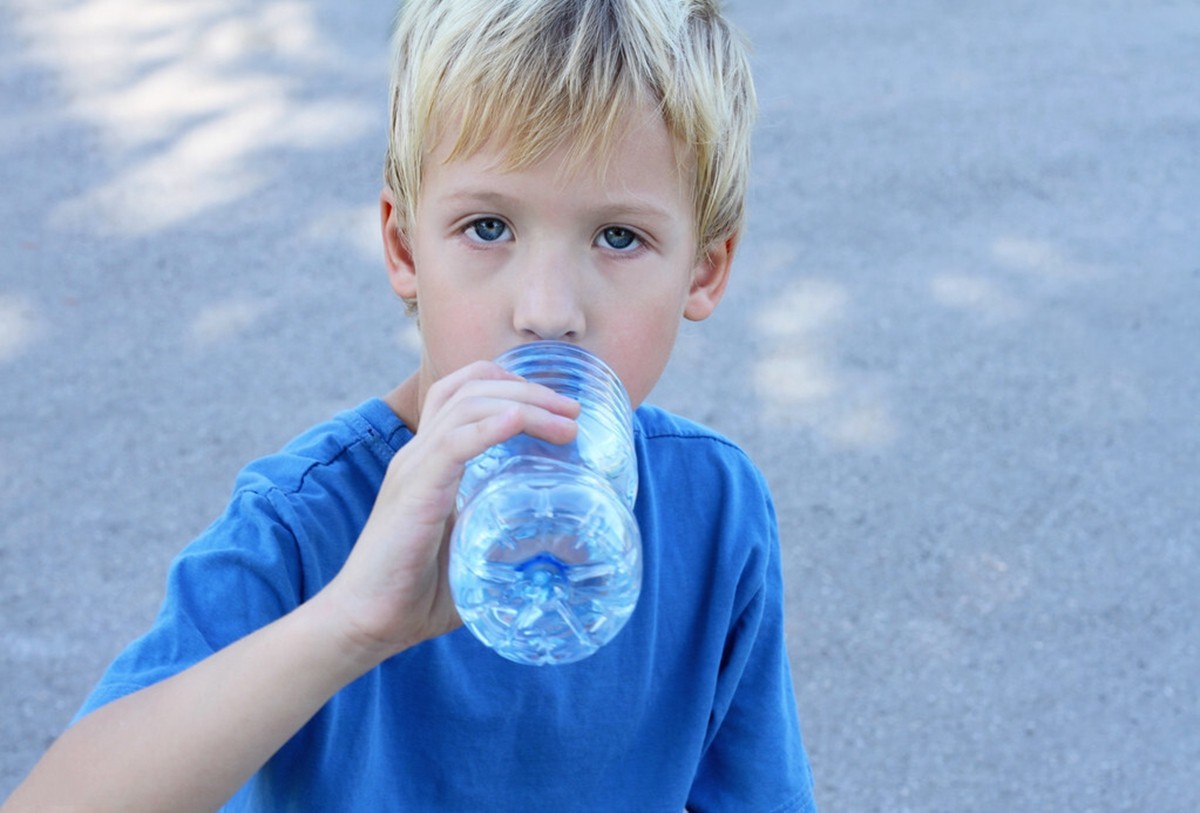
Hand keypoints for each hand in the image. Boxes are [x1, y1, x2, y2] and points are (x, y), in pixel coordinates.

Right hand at [317, 361, 580, 665]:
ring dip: (524, 406)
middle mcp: (419, 454)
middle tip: (575, 409)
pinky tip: (518, 422)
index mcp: (431, 460)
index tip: (557, 404)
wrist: (368, 622)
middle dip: (530, 389)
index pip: (462, 392)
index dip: (510, 383)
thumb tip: (558, 554)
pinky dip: (490, 428)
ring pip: (468, 407)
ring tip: (568, 422)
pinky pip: (453, 445)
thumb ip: (505, 540)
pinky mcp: (414, 493)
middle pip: (471, 388)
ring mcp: (414, 469)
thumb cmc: (419, 594)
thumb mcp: (473, 551)